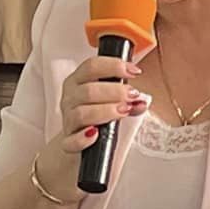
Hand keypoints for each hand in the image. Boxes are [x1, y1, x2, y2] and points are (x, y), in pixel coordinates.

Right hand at [33, 53, 151, 199]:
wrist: (79, 142)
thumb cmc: (96, 114)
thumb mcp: (110, 101)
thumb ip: (127, 99)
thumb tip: (141, 101)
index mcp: (78, 81)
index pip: (91, 66)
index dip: (113, 66)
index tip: (134, 71)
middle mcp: (70, 98)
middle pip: (88, 90)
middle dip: (114, 91)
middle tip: (133, 95)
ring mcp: (68, 120)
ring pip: (82, 113)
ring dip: (105, 111)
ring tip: (124, 111)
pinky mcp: (67, 143)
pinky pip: (71, 141)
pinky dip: (83, 138)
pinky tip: (96, 133)